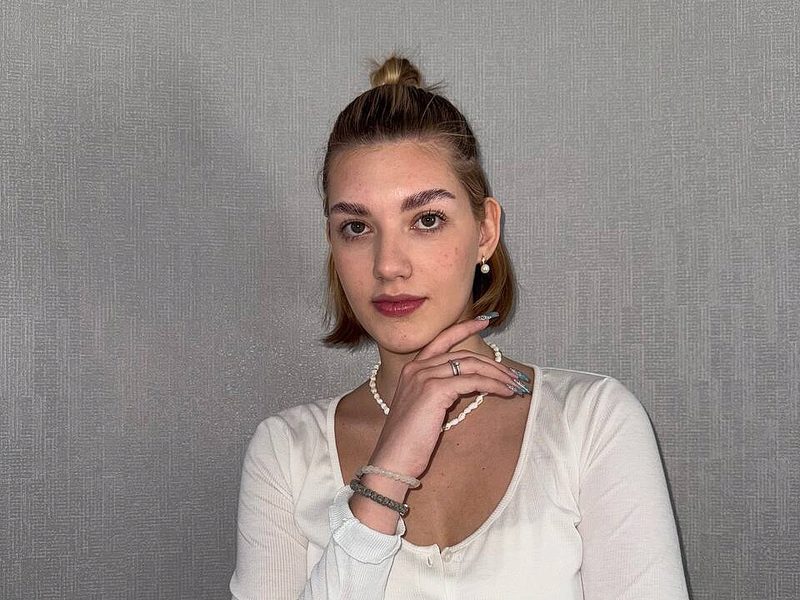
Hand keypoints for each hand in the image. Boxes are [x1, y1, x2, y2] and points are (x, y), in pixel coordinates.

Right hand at [367, 316, 521, 479]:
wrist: (393, 459)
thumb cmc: (408, 440)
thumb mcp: (423, 408)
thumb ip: (440, 391)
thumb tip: (469, 384)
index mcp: (412, 369)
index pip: (442, 339)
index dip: (465, 327)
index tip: (485, 320)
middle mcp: (417, 368)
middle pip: (463, 355)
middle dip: (492, 363)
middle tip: (512, 374)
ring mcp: (424, 377)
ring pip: (470, 366)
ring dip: (497, 374)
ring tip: (513, 385)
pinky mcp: (434, 391)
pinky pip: (472, 382)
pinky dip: (492, 385)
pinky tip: (504, 392)